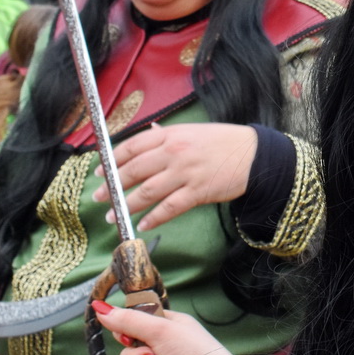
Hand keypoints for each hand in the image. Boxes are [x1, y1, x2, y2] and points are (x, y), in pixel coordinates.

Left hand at [93, 122, 259, 231]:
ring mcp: (186, 172)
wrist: (254, 154)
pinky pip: (170, 207)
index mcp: (171, 135)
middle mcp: (174, 152)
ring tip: (113, 215)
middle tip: (99, 198)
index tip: (100, 172)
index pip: (132, 146)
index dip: (111, 160)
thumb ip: (168, 134)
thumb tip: (149, 132)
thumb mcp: (193, 130)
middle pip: (134, 169)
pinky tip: (143, 224)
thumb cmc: (223, 141)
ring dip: (127, 205)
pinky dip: (154, 217)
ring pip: (147, 191)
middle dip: (113, 185)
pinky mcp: (198, 191)